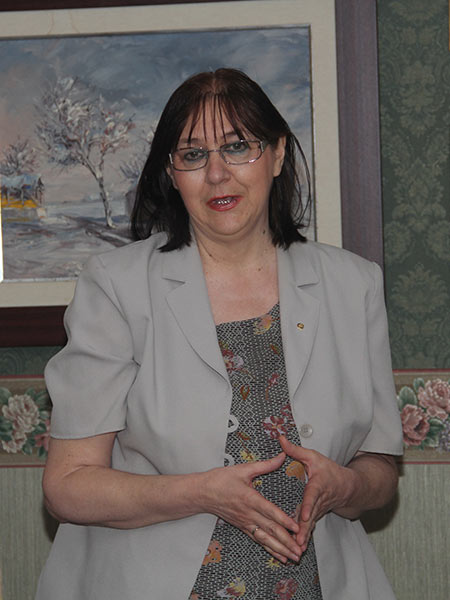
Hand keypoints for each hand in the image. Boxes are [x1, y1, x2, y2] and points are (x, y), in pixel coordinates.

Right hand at [201, 452, 301, 562]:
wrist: (202, 493)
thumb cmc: (220, 480)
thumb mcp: (243, 469)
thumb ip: (265, 465)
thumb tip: (282, 457)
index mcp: (250, 498)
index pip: (270, 511)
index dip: (284, 520)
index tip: (296, 527)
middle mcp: (248, 514)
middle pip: (270, 530)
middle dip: (287, 541)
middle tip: (300, 551)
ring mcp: (245, 523)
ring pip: (266, 539)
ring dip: (281, 549)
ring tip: (294, 557)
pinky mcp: (243, 527)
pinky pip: (258, 540)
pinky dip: (270, 549)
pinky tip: (280, 556)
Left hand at [278, 436, 358, 553]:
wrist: (347, 487)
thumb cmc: (329, 470)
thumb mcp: (313, 456)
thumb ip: (295, 450)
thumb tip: (280, 439)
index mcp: (317, 485)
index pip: (312, 496)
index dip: (308, 506)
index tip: (304, 515)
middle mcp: (318, 501)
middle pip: (310, 516)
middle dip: (304, 529)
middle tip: (297, 540)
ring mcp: (318, 511)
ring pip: (310, 525)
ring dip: (304, 537)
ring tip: (296, 548)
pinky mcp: (315, 517)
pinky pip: (309, 528)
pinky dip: (304, 537)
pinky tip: (296, 548)